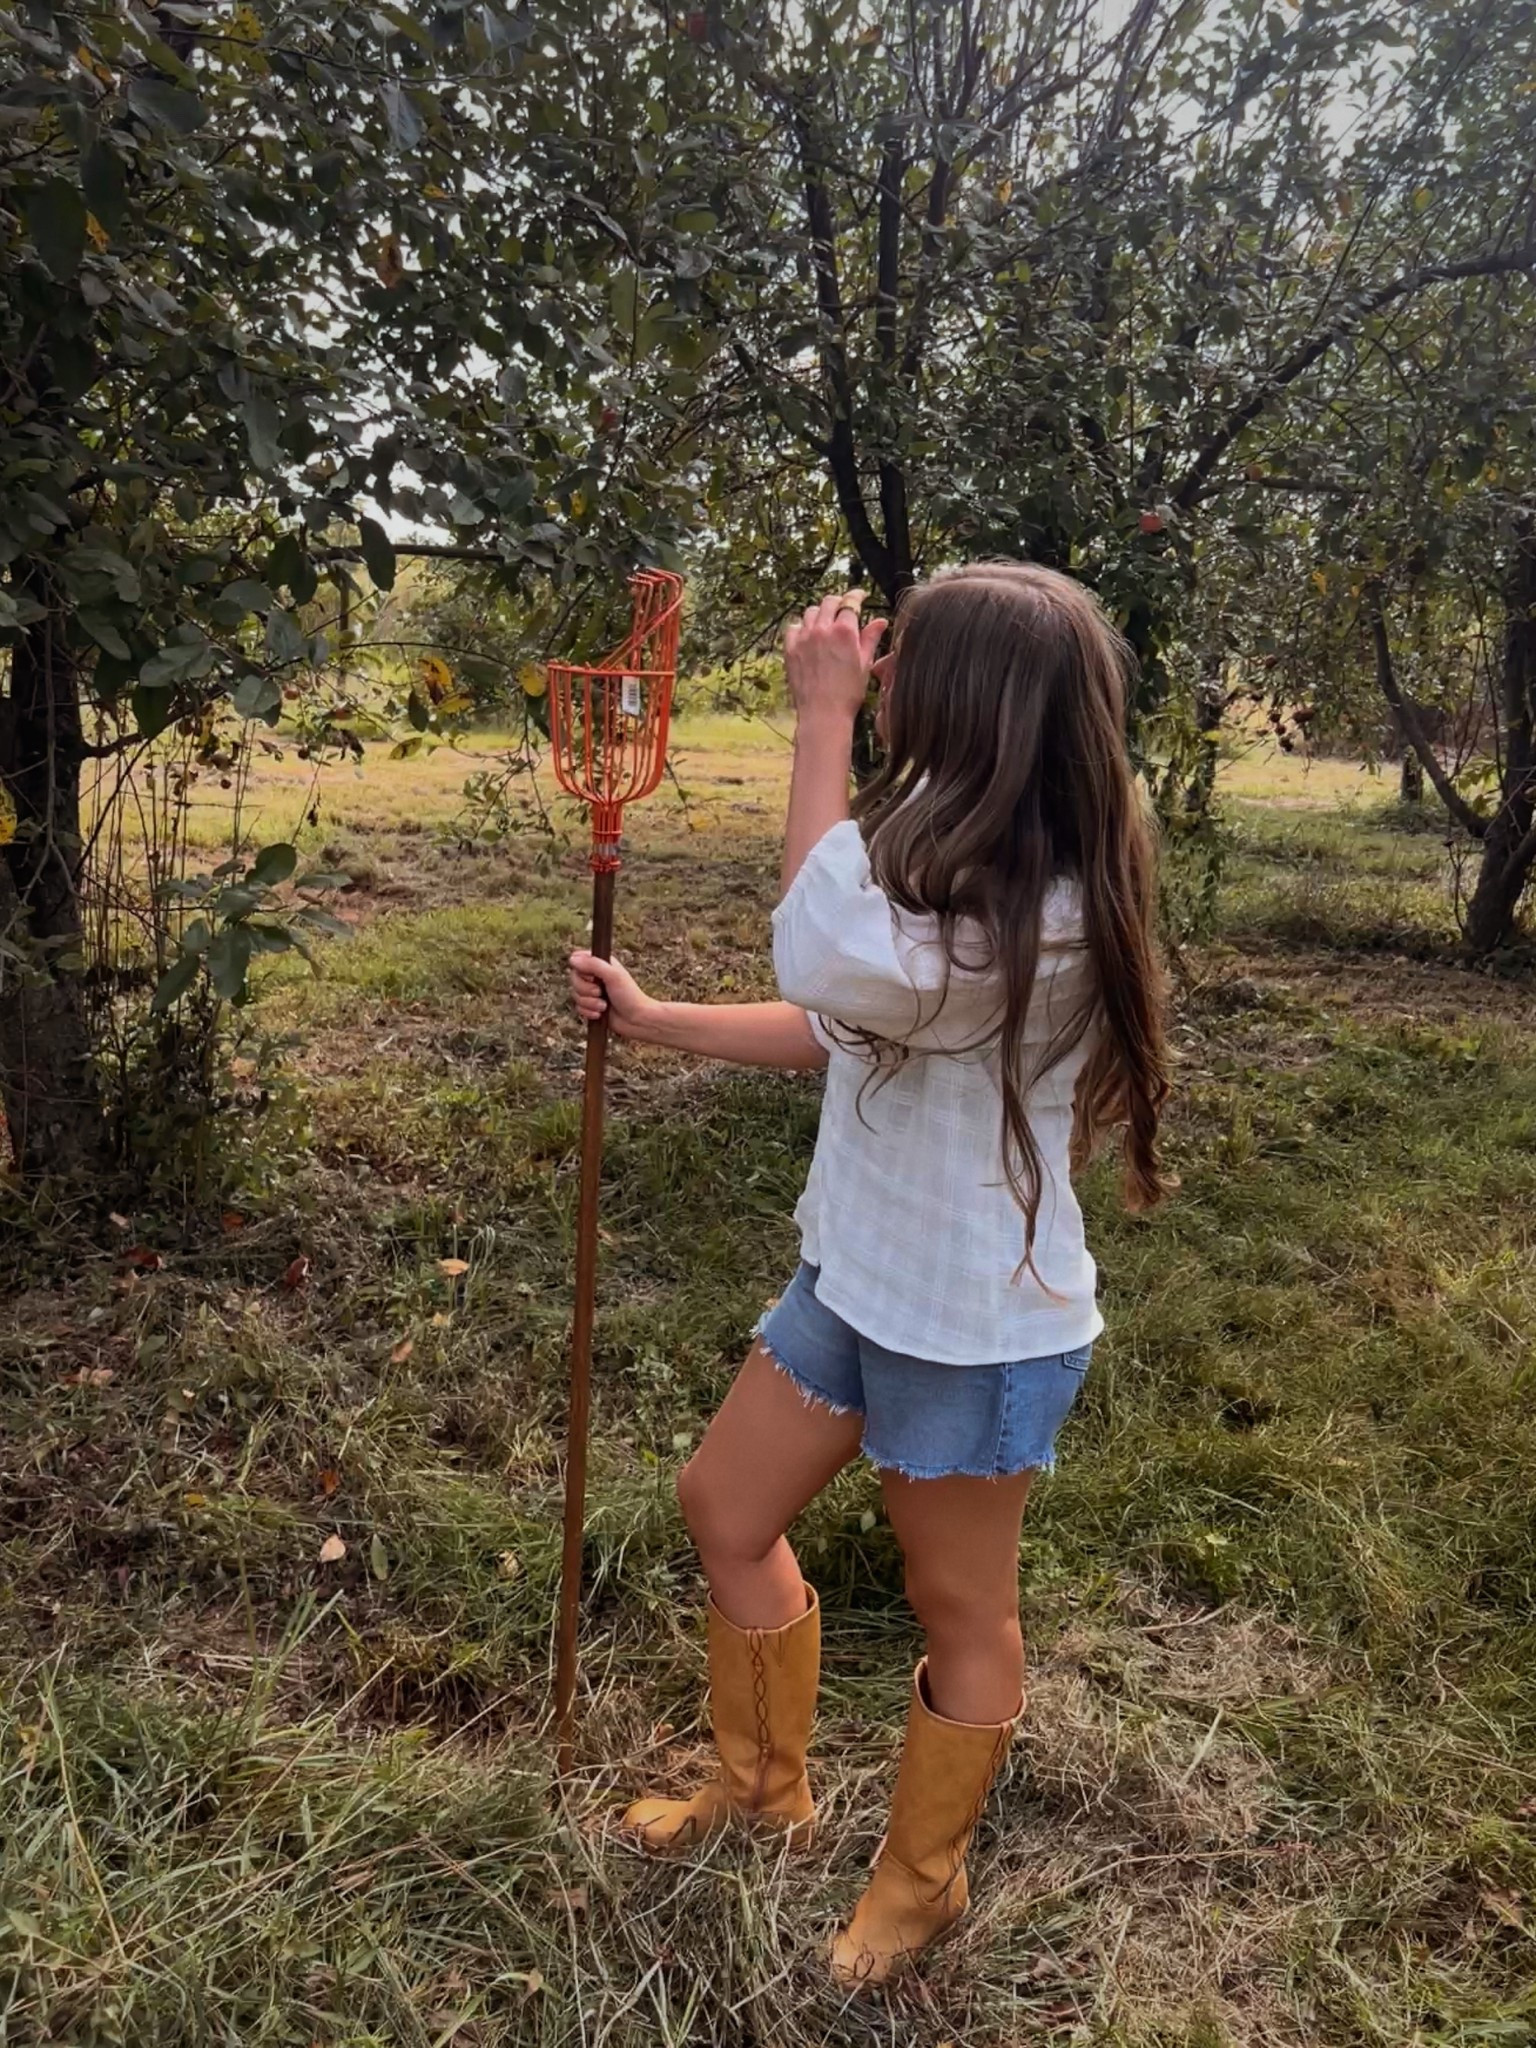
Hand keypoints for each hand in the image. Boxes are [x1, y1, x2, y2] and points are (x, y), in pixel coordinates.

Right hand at [568, 950, 659, 1039]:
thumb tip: (572, 959)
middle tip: (600, 992)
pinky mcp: (591, 1006)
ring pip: (575, 994)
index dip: (580, 968)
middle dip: (585, 989)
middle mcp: (595, 975)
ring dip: (589, 1002)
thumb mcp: (613, 975)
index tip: (592, 976)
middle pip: (573, 978)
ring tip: (604, 1006)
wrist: (636, 1020)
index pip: (578, 958)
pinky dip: (588, 1012)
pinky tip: (600, 1014)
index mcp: (602, 963)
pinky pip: (578, 1007)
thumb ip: (593, 964)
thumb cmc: (629, 996)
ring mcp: (592, 991)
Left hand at [783, 591, 886, 727]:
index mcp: (845, 631)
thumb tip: (880, 621)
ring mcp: (804, 638)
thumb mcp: (865, 664)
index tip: (860, 595)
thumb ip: (870, 638)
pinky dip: (801, 626)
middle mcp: (822, 629)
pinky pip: (793, 627)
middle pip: (829, 602)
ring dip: (820, 613)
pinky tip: (807, 634)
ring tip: (825, 622)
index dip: (856, 595)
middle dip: (838, 602)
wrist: (823, 713)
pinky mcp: (790, 649)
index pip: (850, 602)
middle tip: (843, 609)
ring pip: (810, 612)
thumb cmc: (848, 692)